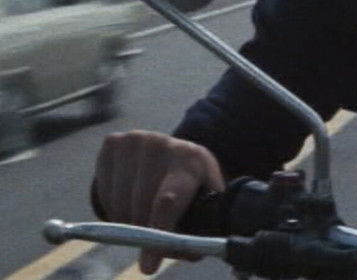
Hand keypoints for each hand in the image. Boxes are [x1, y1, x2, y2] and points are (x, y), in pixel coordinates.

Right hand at [94, 130, 224, 273]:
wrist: (176, 152)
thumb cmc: (192, 185)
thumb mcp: (205, 201)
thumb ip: (195, 230)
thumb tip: (176, 253)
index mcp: (192, 161)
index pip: (169, 201)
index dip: (157, 232)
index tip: (148, 266)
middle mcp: (164, 144)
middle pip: (139, 205)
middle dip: (142, 232)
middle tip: (149, 244)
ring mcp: (136, 140)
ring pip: (118, 201)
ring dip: (126, 221)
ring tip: (143, 217)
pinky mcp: (113, 142)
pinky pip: (103, 191)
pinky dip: (112, 206)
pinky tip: (130, 198)